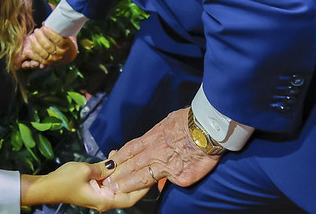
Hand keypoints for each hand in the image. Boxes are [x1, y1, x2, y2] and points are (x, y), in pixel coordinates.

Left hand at [15, 25, 76, 68]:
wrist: (68, 56)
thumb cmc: (65, 42)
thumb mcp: (65, 35)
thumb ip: (56, 30)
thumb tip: (44, 23)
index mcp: (66, 46)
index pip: (58, 40)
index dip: (50, 34)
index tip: (44, 28)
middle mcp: (60, 54)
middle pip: (48, 46)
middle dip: (40, 38)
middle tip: (36, 30)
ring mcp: (54, 60)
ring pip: (43, 53)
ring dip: (35, 45)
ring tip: (31, 37)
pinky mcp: (48, 63)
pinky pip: (39, 60)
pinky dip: (33, 55)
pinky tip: (28, 50)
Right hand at [22, 161, 148, 209]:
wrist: (47, 187)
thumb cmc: (65, 181)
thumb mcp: (86, 170)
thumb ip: (104, 167)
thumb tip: (117, 164)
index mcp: (105, 199)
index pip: (131, 197)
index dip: (143, 188)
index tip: (152, 176)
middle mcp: (104, 199)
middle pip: (126, 189)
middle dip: (133, 174)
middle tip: (140, 159)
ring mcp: (99, 194)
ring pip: (117, 183)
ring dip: (122, 170)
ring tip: (124, 154)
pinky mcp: (93, 188)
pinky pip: (108, 179)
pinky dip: (112, 170)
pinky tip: (113, 156)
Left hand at [107, 108, 221, 193]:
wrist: (208, 128)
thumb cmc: (191, 121)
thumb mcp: (168, 122)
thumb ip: (159, 132)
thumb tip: (156, 135)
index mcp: (153, 137)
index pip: (130, 149)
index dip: (118, 158)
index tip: (109, 165)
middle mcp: (156, 152)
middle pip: (132, 165)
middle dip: (118, 175)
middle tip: (106, 182)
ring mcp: (168, 166)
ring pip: (143, 177)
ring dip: (128, 184)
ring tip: (116, 190)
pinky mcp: (180, 177)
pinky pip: (169, 184)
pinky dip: (159, 189)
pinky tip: (146, 194)